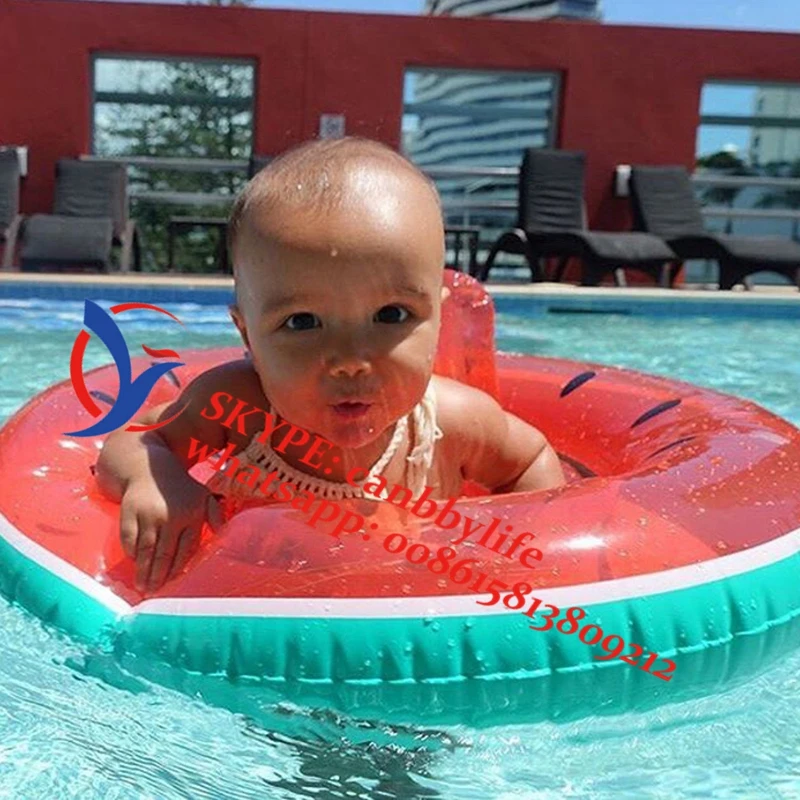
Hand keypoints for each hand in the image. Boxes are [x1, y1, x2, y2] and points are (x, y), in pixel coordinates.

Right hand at [119, 475, 223, 591]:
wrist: (150, 468)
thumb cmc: (181, 488)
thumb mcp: (203, 496)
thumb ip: (215, 515)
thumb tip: (224, 532)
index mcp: (191, 514)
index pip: (185, 548)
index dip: (178, 568)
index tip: (173, 582)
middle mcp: (170, 516)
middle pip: (164, 553)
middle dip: (158, 576)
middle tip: (153, 593)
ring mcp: (148, 515)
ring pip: (146, 550)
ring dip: (143, 571)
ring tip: (142, 587)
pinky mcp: (129, 513)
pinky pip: (129, 539)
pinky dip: (132, 554)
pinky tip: (134, 564)